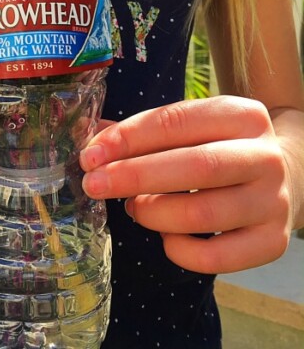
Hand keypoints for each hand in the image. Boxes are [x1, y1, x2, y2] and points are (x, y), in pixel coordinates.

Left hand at [80, 96, 292, 273]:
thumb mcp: (189, 128)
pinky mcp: (272, 242)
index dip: (128, 139)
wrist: (281, 175)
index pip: (176, 121)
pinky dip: (178, 250)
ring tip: (133, 207)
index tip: (91, 155)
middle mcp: (264, 156)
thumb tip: (92, 143)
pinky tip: (165, 236)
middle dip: (133, 176)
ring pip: (203, 213)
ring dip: (153, 213)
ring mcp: (273, 202)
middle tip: (93, 184)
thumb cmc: (216, 147)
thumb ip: (143, 133)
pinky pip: (215, 257)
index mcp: (241, 115)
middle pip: (195, 166)